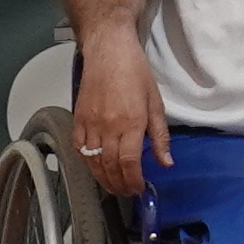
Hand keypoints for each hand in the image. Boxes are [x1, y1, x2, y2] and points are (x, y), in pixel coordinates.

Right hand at [71, 35, 162, 200]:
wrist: (109, 51)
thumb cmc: (135, 73)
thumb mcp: (156, 103)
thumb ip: (160, 136)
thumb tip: (165, 162)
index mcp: (130, 123)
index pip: (130, 163)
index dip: (134, 181)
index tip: (139, 189)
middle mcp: (108, 127)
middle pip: (111, 166)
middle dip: (120, 184)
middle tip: (128, 192)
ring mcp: (90, 123)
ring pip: (93, 162)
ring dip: (103, 179)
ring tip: (114, 186)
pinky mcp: (78, 119)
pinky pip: (80, 148)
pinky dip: (88, 163)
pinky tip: (96, 168)